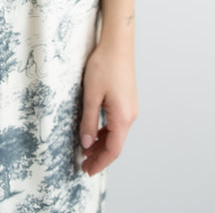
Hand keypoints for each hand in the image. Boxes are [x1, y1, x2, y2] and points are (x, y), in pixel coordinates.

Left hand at [79, 41, 137, 175]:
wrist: (118, 44)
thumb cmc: (104, 65)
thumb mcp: (91, 95)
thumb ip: (89, 121)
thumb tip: (87, 144)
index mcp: (123, 117)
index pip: (113, 149)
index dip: (100, 162)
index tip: (87, 171)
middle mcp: (130, 115)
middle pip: (116, 144)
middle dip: (100, 156)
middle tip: (83, 164)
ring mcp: (130, 107)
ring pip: (116, 134)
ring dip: (102, 144)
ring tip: (86, 151)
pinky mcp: (127, 100)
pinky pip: (117, 123)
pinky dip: (106, 132)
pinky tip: (95, 132)